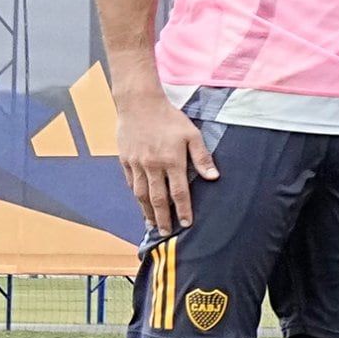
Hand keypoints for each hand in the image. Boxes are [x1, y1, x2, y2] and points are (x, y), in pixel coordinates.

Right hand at [114, 74, 213, 233]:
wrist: (139, 104)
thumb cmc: (169, 118)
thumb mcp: (192, 134)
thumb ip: (202, 157)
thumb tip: (213, 177)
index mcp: (171, 161)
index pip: (178, 193)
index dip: (183, 210)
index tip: (187, 224)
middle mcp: (152, 166)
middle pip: (157, 199)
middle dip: (162, 218)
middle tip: (165, 233)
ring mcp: (136, 164)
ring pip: (140, 194)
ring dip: (146, 211)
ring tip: (151, 223)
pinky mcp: (125, 160)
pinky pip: (130, 182)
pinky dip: (135, 195)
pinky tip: (140, 202)